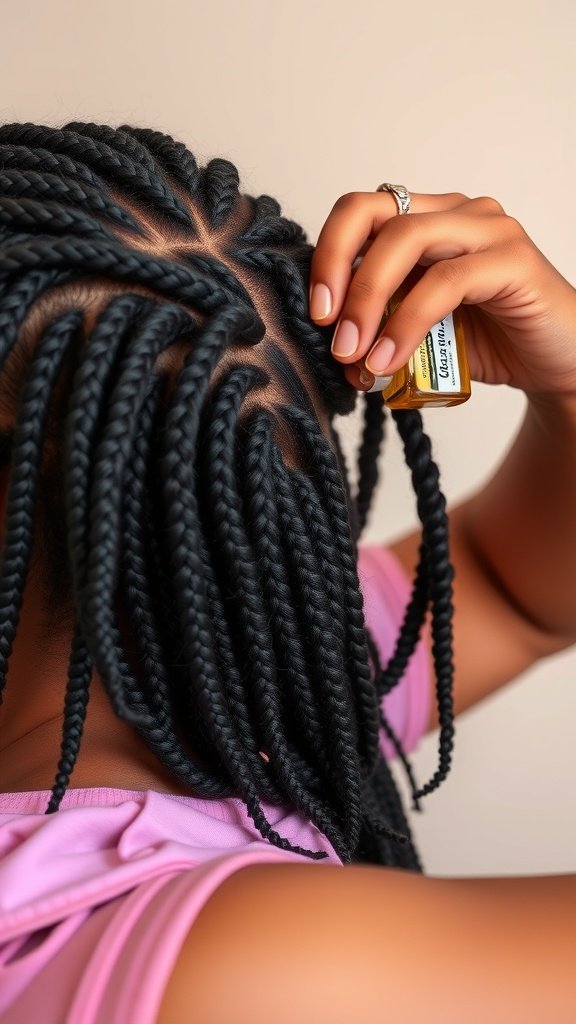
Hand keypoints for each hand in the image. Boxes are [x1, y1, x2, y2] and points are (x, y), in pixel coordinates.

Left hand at [309, 191, 575, 397]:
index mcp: (426, 221)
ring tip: (354, 355)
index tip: (315, 312)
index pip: (360, 212)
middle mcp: (455, 213)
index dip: (327, 254)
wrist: (556, 367)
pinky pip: (445, 282)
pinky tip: (388, 361)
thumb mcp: (416, 337)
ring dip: (369, 301)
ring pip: (406, 240)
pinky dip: (407, 324)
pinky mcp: (513, 260)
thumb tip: (337, 353)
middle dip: (337, 271)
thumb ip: (378, 332)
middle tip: (327, 330)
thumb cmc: (487, 346)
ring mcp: (487, 230)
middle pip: (375, 214)